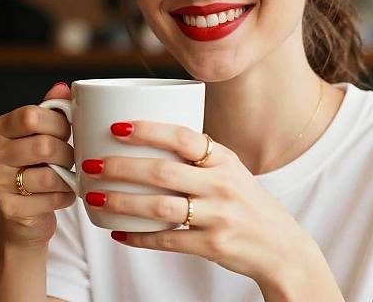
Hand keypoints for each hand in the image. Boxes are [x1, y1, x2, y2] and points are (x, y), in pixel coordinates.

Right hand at [0, 82, 75, 247]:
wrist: (23, 215)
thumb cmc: (36, 165)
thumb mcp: (41, 133)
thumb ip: (52, 109)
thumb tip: (63, 87)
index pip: (31, 116)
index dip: (59, 123)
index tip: (69, 131)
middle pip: (43, 146)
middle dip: (67, 153)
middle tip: (71, 157)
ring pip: (49, 175)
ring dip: (68, 176)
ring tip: (68, 176)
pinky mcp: (8, 210)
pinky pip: (51, 198)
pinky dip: (66, 196)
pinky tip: (63, 193)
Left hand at [81, 121, 311, 282]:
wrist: (281, 247)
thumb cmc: (247, 201)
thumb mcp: (231, 169)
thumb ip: (200, 155)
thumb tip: (152, 138)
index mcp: (223, 159)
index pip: (182, 136)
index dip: (147, 130)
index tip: (116, 127)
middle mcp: (221, 184)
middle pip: (162, 172)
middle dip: (122, 167)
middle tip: (91, 164)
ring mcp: (218, 216)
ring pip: (160, 207)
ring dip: (122, 202)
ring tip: (94, 198)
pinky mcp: (213, 245)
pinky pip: (168, 241)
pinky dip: (140, 237)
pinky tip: (117, 233)